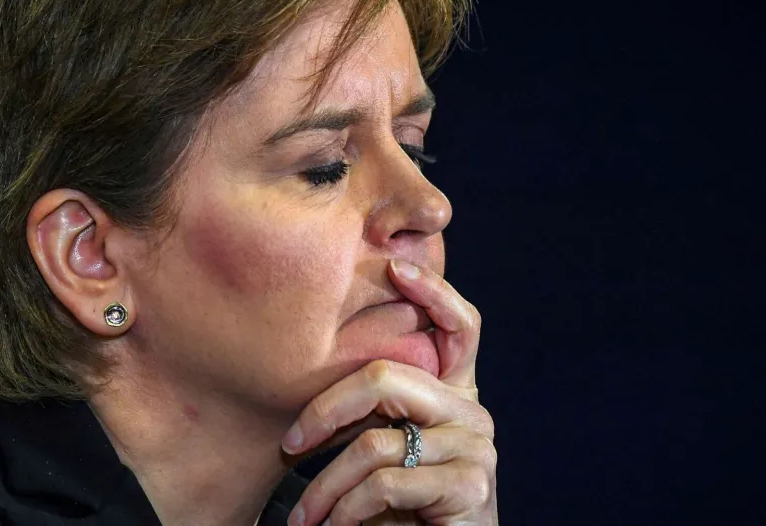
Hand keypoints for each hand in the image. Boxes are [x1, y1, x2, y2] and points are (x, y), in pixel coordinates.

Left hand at [281, 259, 496, 525]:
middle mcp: (472, 411)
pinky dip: (347, 511)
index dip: (434, 290)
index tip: (395, 265)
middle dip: (324, 411)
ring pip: (373, 443)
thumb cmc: (404, 508)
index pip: (460, 325)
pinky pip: (385, 484)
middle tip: (289, 445)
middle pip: (387, 377)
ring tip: (306, 518)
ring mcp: (476, 446)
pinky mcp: (471, 485)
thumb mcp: (388, 450)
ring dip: (325, 489)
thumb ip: (376, 412)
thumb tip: (317, 379)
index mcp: (455, 393)